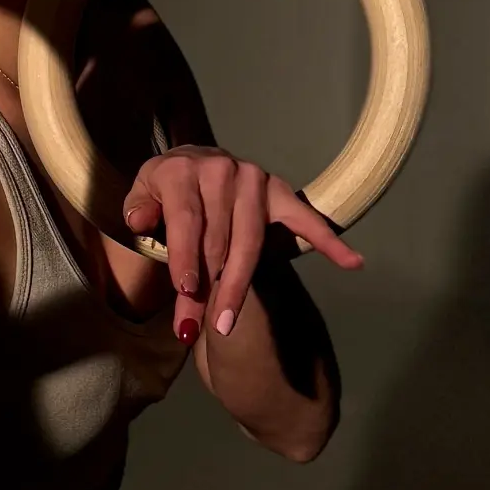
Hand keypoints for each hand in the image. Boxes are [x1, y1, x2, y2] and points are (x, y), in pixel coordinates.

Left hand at [121, 146, 360, 345]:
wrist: (192, 161)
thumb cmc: (163, 191)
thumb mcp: (140, 194)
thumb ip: (138, 210)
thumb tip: (140, 223)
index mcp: (181, 171)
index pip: (186, 221)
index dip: (185, 257)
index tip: (187, 292)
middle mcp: (220, 169)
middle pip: (218, 239)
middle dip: (210, 288)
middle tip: (204, 328)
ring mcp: (254, 179)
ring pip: (251, 240)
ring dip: (241, 284)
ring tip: (228, 324)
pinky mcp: (280, 190)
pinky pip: (306, 218)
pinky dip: (328, 240)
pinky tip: (352, 263)